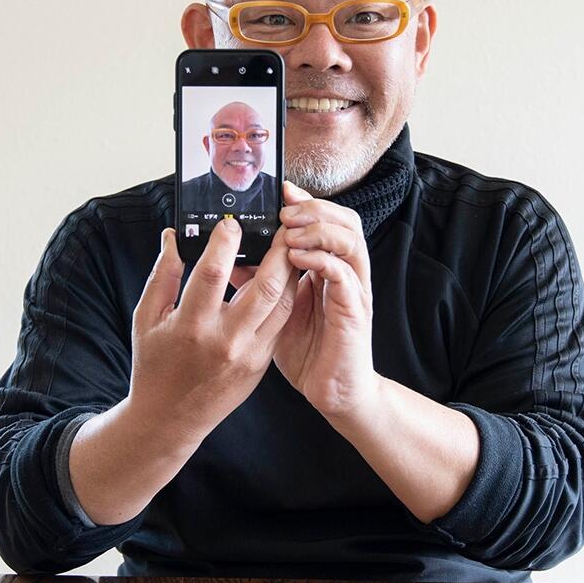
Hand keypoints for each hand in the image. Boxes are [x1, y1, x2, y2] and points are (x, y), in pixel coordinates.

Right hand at [127, 217, 297, 446]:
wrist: (170, 419)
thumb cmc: (154, 365)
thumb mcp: (147, 318)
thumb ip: (163, 274)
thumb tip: (174, 235)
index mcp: (191, 326)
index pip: (213, 274)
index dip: (226, 242)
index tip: (231, 223)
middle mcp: (225, 340)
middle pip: (265, 287)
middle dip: (279, 250)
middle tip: (283, 225)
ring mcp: (249, 354)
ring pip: (283, 304)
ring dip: (291, 271)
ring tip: (290, 246)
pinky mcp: (262, 363)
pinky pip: (281, 323)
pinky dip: (286, 296)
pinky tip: (284, 277)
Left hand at [272, 180, 379, 417]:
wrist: (333, 392)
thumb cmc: (306, 352)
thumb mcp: (275, 309)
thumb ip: (259, 282)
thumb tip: (228, 257)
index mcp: (328, 268)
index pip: (326, 221)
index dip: (306, 202)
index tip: (281, 190)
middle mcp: (346, 273)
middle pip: (345, 220)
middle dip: (315, 207)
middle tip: (285, 207)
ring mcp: (354, 290)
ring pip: (350, 240)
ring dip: (319, 228)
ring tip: (290, 230)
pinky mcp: (355, 311)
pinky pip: (344, 274)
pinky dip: (322, 259)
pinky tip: (299, 257)